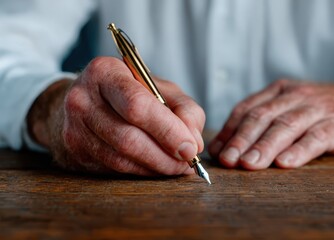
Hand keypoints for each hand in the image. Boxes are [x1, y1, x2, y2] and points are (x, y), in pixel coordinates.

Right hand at [27, 57, 204, 175]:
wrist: (85, 102)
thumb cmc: (129, 92)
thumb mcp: (160, 88)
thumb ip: (185, 109)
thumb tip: (194, 143)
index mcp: (105, 72)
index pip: (137, 106)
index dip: (168, 131)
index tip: (190, 148)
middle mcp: (83, 99)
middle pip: (128, 138)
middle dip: (165, 156)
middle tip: (188, 162)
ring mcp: (74, 127)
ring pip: (121, 159)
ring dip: (155, 168)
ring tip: (177, 166)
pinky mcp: (74, 151)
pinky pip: (114, 169)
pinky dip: (141, 172)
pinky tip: (156, 167)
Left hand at [208, 79, 333, 169]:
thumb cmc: (320, 112)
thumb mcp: (289, 110)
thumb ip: (263, 124)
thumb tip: (226, 149)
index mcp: (279, 91)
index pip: (248, 109)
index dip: (230, 130)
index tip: (217, 151)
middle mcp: (296, 96)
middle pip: (263, 117)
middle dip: (242, 139)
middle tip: (228, 160)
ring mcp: (318, 108)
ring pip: (286, 126)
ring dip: (266, 146)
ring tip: (250, 164)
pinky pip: (317, 137)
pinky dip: (300, 150)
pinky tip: (286, 163)